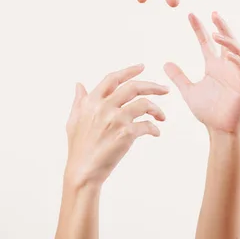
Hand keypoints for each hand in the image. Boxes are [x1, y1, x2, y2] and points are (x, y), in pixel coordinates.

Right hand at [65, 64, 168, 187]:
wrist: (83, 173)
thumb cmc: (79, 148)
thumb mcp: (73, 121)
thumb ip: (79, 101)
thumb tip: (79, 84)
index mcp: (91, 102)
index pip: (112, 79)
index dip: (128, 71)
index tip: (142, 66)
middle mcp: (104, 107)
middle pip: (133, 87)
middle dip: (152, 86)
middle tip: (166, 89)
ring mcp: (115, 119)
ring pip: (144, 104)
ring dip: (157, 109)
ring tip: (162, 116)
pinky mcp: (126, 134)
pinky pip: (147, 125)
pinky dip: (154, 128)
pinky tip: (156, 133)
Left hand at [164, 12, 239, 134]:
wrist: (219, 129)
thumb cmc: (207, 111)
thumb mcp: (188, 91)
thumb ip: (179, 76)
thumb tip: (165, 62)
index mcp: (214, 65)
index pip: (206, 42)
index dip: (199, 28)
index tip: (190, 15)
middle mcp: (227, 66)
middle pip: (226, 40)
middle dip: (221, 26)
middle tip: (213, 13)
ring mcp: (237, 74)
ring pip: (237, 50)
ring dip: (228, 41)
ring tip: (216, 33)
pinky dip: (237, 60)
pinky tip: (228, 55)